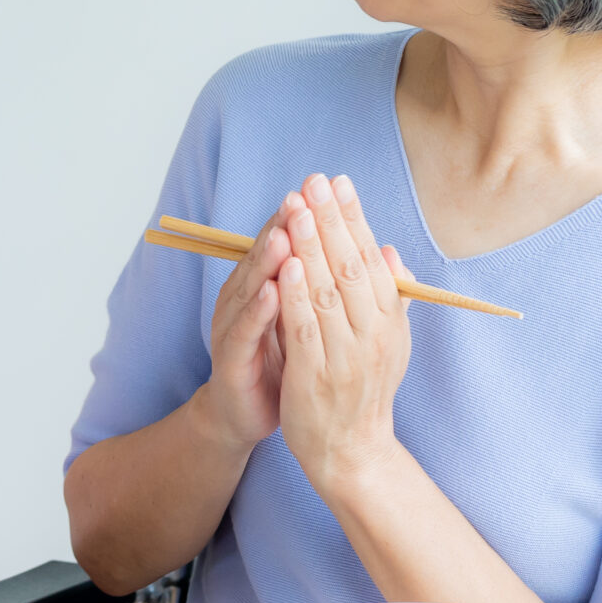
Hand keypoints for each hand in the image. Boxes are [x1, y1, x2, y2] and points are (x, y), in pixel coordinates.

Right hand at [194, 193, 304, 448]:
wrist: (248, 414)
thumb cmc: (284, 361)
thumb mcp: (310, 318)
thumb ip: (329, 284)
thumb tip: (370, 250)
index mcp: (267, 284)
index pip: (287, 241)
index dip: (307, 216)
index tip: (329, 188)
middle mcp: (244, 296)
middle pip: (265, 254)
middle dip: (285, 225)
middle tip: (302, 197)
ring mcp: (233, 324)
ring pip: (251, 285)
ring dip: (268, 260)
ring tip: (287, 235)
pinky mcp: (230, 356)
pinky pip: (245, 329)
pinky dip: (258, 310)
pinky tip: (272, 293)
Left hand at [273, 173, 411, 490]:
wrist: (350, 451)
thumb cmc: (363, 390)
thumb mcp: (387, 341)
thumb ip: (389, 296)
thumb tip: (390, 250)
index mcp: (389, 320)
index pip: (371, 257)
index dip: (353, 218)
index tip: (337, 182)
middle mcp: (372, 333)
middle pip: (351, 266)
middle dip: (330, 220)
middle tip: (314, 181)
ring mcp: (344, 355)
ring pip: (327, 291)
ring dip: (310, 247)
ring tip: (297, 208)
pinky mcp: (314, 375)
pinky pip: (305, 328)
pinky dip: (296, 295)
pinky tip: (286, 265)